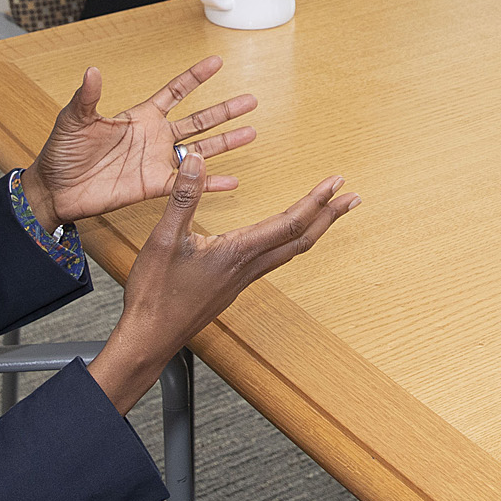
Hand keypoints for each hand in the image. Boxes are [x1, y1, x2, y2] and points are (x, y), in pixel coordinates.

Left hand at [26, 59, 256, 229]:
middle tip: (250, 100)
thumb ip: (88, 97)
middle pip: (198, 120)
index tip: (216, 62)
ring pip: (200, 150)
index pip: (175, 92)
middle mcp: (154, 137)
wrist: (56, 189)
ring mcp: (157, 162)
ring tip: (251, 133)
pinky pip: (187, 184)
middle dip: (224, 110)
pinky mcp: (153, 186)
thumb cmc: (62, 152)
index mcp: (140, 117)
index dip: (195, 77)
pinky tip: (231, 181)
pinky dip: (210, 183)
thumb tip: (92, 70)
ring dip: (226, 142)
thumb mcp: (73, 120)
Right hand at [88, 151, 359, 411]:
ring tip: (328, 214)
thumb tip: (197, 161)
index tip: (336, 182)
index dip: (316, 201)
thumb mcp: (164, 239)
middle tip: (351, 198)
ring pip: (289, 252)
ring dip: (314, 230)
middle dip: (328, 216)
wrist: (150, 338)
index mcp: (237, 252)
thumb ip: (183, 198)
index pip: (288, 222)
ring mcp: (243, 280)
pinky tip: (283, 238)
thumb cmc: (155, 294)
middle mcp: (247, 267)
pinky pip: (273, 261)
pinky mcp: (234, 287)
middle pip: (300, 239)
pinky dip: (290, 242)